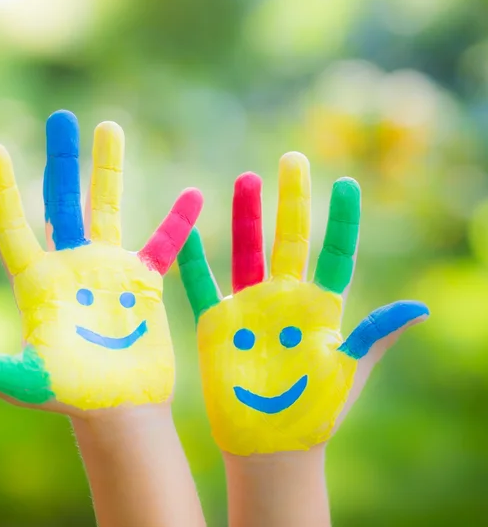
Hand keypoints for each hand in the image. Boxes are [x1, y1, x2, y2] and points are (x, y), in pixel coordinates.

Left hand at [0, 110, 202, 415]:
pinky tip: (193, 195)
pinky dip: (177, 221)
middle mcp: (71, 267)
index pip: (14, 226)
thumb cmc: (71, 398)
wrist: (119, 409)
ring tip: (108, 126)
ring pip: (108, 208)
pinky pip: (163, 243)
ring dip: (109, 169)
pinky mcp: (143, 281)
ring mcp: (108, 270)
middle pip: (63, 201)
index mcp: (39, 283)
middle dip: (62, 160)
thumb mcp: (24, 381)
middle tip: (61, 118)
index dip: (2, 188)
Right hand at [178, 152, 427, 454]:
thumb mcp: (348, 371)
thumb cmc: (313, 413)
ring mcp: (250, 308)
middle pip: (289, 239)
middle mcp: (285, 299)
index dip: (341, 220)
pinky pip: (202, 283)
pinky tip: (187, 228)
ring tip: (246, 179)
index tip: (346, 184)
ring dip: (246, 216)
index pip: (335, 254)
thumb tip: (418, 308)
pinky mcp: (218, 323)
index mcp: (320, 308)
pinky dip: (194, 258)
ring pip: (247, 251)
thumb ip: (374, 335)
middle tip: (292, 160)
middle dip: (292, 200)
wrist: (269, 445)